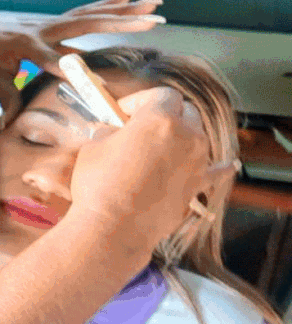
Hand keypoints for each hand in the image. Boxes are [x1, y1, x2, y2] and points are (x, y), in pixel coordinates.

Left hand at [0, 0, 164, 122]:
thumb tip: (12, 126)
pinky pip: (82, 13)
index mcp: (24, 43)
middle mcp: (41, 28)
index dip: (75, 70)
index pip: (54, 59)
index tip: (101, 79)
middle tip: (154, 21)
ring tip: (153, 4)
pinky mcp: (49, 21)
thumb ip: (7, 98)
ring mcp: (47, 22)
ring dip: (123, 11)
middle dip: (121, 24)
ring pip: (90, 14)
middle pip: (87, 24)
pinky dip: (105, 6)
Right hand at [67, 87, 237, 254]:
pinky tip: (229, 165)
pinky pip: (215, 171)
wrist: (116, 228)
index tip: (123, 112)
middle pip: (186, 112)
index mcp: (160, 119)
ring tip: (165, 146)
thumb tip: (111, 132)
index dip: (141, 100)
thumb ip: (109, 133)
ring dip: (183, 136)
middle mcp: (187, 136)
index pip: (161, 95)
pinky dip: (219, 167)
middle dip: (167, 114)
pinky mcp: (198, 186)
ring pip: (198, 137)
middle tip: (142, 127)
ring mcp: (197, 162)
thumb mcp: (94, 147)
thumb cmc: (100, 183)